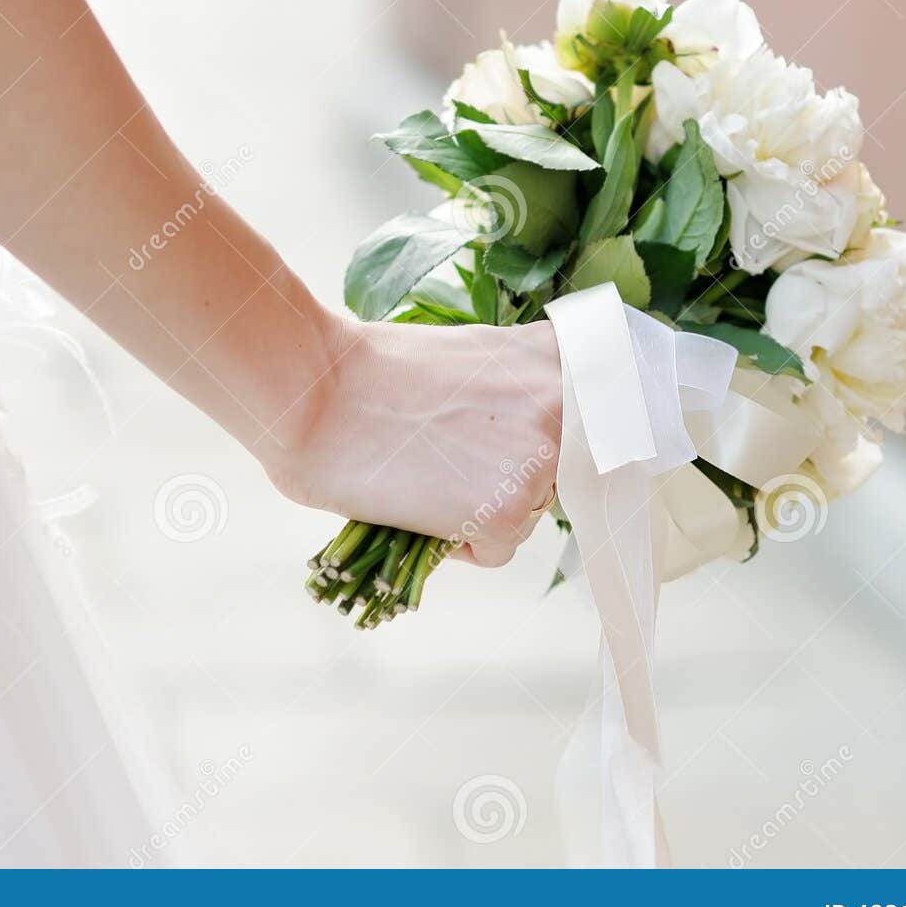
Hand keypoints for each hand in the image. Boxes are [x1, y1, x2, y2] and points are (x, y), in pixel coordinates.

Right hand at [264, 314, 562, 566]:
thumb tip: (523, 434)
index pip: (593, 418)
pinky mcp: (506, 515)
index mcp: (553, 357)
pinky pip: (500, 550)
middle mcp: (562, 405)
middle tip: (449, 459)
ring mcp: (539, 461)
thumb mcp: (465, 356)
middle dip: (511, 474)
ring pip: (529, 513)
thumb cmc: (364, 370)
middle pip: (560, 470)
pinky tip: (419, 505)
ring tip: (424, 477)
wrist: (311, 391)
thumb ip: (511, 389)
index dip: (553, 437)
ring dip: (485, 509)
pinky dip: (460, 543)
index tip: (524, 443)